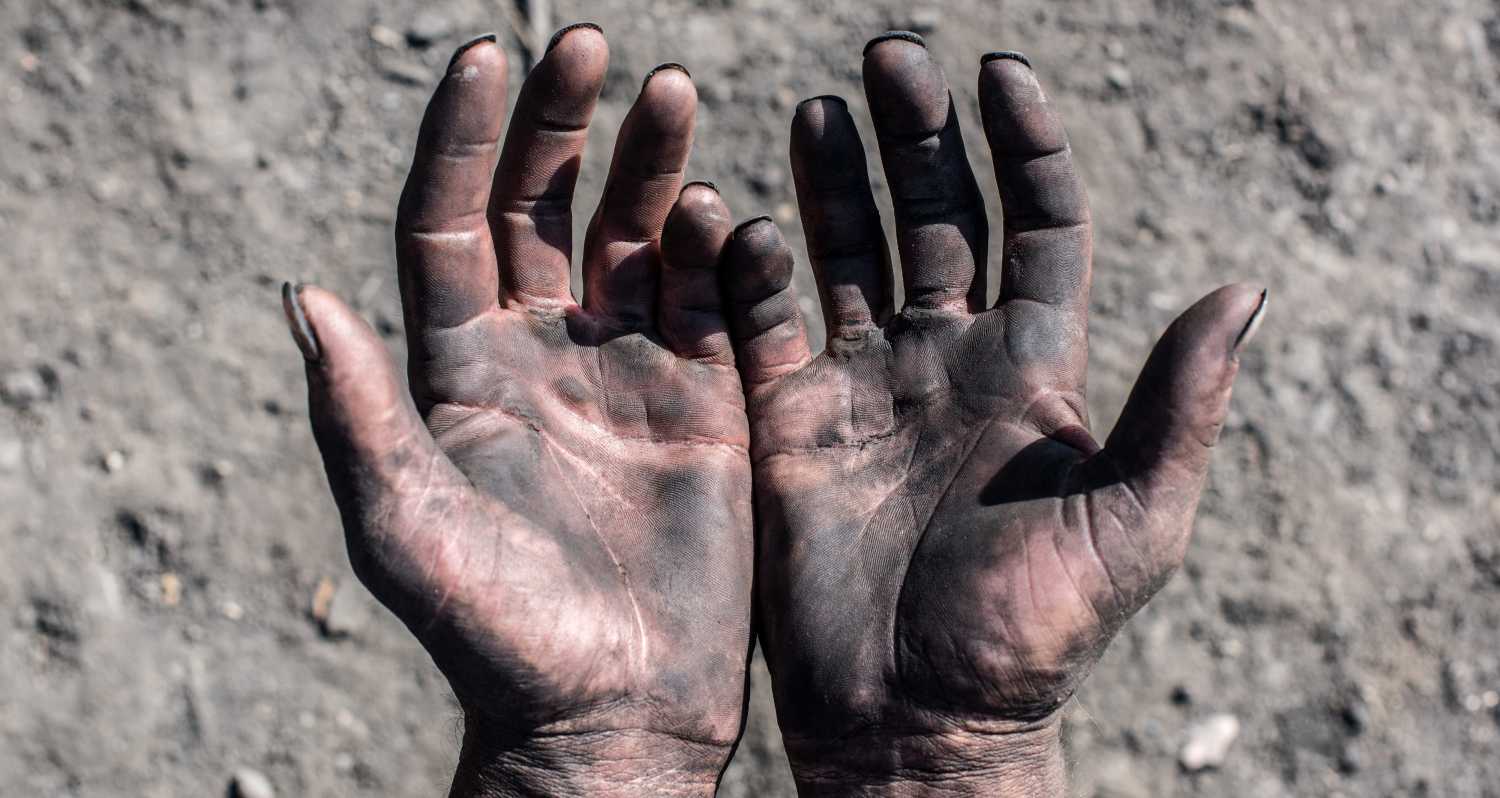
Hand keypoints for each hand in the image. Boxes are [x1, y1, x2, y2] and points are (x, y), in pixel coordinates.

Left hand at [283, 28, 751, 796]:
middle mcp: (542, 354)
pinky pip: (713, 302)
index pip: (451, 223)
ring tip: (670, 91)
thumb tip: (298, 292)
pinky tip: (726, 213)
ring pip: (636, 239)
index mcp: (461, 369)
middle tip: (592, 46)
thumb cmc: (497, 633)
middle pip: (546, 209)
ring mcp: (629, 373)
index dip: (464, 139)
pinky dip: (721, 251)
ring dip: (651, 165)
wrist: (614, 709)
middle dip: (564, 126)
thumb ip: (355, 413)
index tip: (486, 57)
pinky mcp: (706, 403)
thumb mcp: (406, 526)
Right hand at [719, 33, 1266, 794]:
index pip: (1036, 226)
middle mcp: (947, 361)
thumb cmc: (1032, 633)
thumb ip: (1179, 406)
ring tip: (822, 106)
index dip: (1024, 146)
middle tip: (889, 57)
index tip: (999, 72)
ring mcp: (864, 387)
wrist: (917, 718)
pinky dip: (751, 268)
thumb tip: (1248, 291)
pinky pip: (766, 323)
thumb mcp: (1130, 521)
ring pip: (849, 254)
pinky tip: (739, 214)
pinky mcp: (790, 423)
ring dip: (834, 181)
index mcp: (1033, 369)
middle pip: (937, 218)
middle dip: (916, 136)